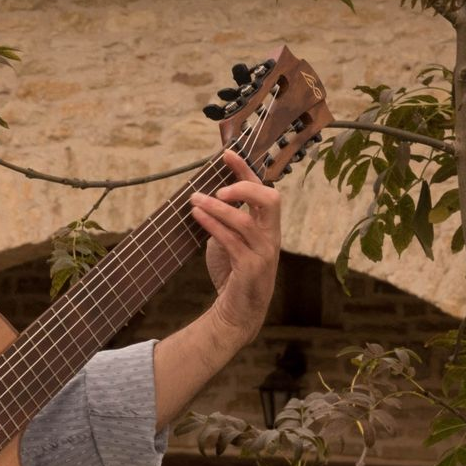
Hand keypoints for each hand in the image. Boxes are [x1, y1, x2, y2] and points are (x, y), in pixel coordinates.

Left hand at [189, 150, 281, 342]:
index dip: (245, 170)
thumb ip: (225, 220)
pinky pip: (232, 241)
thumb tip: (204, 196)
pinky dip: (213, 226)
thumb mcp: (229, 240)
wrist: (238, 312)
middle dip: (245, 186)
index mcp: (267, 226)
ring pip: (245, 221)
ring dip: (218, 208)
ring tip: (195, 200)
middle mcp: (271, 236)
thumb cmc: (233, 273)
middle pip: (270, 199)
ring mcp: (264, 252)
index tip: (226, 154)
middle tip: (219, 188)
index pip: (263, 190)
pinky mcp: (251, 268)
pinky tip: (197, 216)